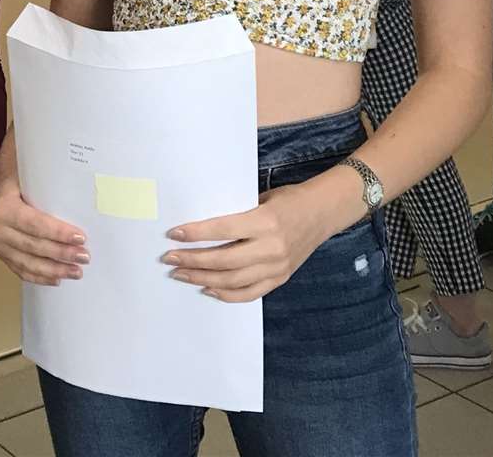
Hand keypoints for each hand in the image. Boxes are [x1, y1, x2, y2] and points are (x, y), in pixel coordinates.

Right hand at [0, 170, 88, 285]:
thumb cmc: (19, 171)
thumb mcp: (27, 167)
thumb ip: (46, 174)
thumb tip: (78, 179)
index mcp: (3, 206)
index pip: (34, 223)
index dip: (58, 233)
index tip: (81, 237)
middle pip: (33, 246)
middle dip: (61, 254)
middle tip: (85, 256)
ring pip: (27, 262)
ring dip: (54, 270)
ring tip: (76, 272)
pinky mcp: (1, 253)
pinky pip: (20, 270)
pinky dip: (39, 277)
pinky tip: (57, 279)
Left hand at [161, 180, 342, 302]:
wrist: (323, 213)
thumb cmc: (288, 200)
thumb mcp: (262, 199)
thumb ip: (237, 214)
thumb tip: (200, 226)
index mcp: (265, 221)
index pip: (223, 230)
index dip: (196, 234)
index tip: (174, 234)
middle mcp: (272, 247)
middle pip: (223, 260)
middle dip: (192, 260)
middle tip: (169, 258)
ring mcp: (277, 267)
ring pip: (232, 280)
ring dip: (202, 278)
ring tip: (181, 274)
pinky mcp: (280, 278)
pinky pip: (249, 293)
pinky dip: (226, 294)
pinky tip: (207, 288)